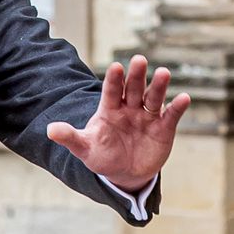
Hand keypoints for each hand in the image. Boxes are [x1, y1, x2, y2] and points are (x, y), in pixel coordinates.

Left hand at [46, 55, 189, 191]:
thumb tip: (50, 130)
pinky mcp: (164, 128)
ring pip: (153, 97)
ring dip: (159, 86)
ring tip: (164, 73)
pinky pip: (171, 115)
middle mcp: (129, 108)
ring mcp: (147, 116)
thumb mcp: (84, 148)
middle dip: (136, 76)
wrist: (124, 173)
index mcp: (109, 109)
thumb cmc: (102, 156)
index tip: (115, 66)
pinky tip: (183, 98)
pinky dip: (177, 107)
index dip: (113, 79)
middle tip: (139, 60)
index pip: (111, 91)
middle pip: (133, 89)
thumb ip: (70, 137)